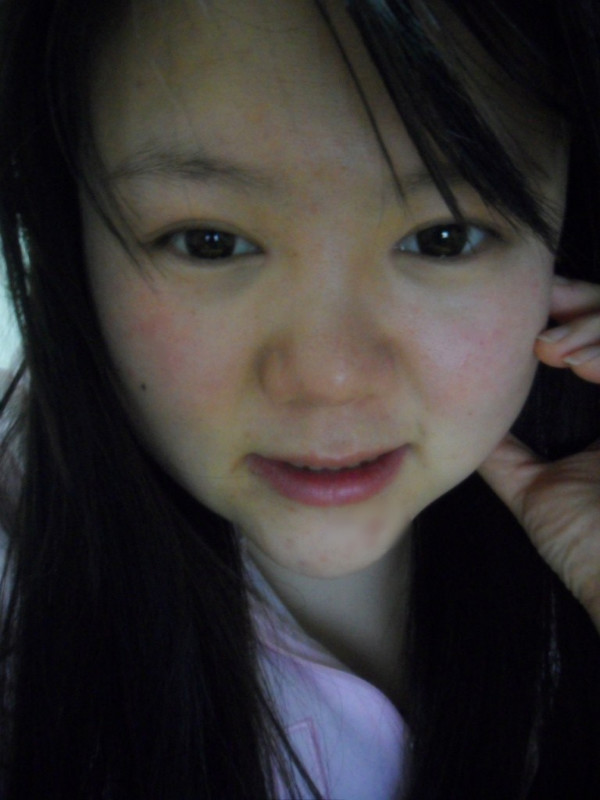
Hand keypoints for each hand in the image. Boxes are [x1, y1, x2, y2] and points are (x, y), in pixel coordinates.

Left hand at [479, 277, 599, 632]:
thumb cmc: (586, 546)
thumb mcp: (533, 487)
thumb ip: (504, 453)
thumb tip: (458, 420)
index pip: (597, 339)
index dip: (568, 314)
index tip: (529, 311)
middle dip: (580, 301)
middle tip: (539, 304)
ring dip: (594, 325)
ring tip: (552, 349)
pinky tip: (579, 364)